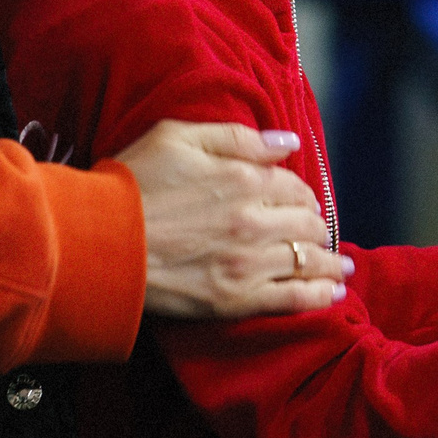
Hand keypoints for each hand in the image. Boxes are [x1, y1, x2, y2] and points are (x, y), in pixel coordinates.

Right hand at [116, 120, 352, 318]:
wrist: (96, 242)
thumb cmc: (131, 184)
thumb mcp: (177, 137)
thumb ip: (238, 138)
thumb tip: (287, 142)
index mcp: (242, 178)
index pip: (294, 185)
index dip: (302, 193)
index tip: (302, 201)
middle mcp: (254, 220)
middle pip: (307, 223)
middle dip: (316, 227)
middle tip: (317, 233)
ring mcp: (247, 263)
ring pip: (307, 261)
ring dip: (329, 263)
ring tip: (341, 268)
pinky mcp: (235, 300)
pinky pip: (293, 299)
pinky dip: (319, 297)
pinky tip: (332, 295)